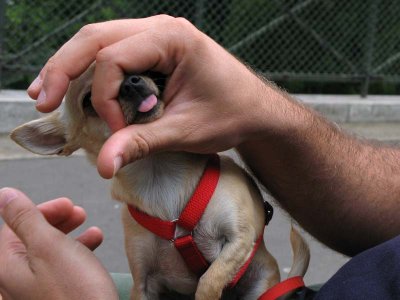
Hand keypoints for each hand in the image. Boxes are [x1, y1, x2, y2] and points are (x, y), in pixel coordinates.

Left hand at [0, 188, 117, 299]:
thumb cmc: (74, 292)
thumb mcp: (49, 246)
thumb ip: (25, 218)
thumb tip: (5, 196)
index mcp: (6, 265)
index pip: (13, 226)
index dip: (41, 210)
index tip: (66, 205)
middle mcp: (14, 279)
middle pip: (29, 237)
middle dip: (56, 221)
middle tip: (77, 213)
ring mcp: (33, 289)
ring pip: (46, 251)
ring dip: (69, 234)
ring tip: (91, 227)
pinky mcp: (52, 295)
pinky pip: (59, 266)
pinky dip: (75, 252)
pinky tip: (94, 246)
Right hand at [27, 15, 282, 177]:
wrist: (255, 110)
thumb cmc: (231, 114)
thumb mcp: (186, 130)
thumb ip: (142, 143)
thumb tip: (103, 164)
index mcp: (172, 38)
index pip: (114, 58)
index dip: (104, 97)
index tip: (117, 130)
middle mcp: (160, 29)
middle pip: (96, 38)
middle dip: (64, 68)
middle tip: (43, 98)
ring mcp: (156, 37)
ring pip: (99, 41)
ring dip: (71, 66)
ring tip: (46, 91)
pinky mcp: (154, 51)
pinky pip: (114, 54)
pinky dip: (92, 71)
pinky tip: (75, 87)